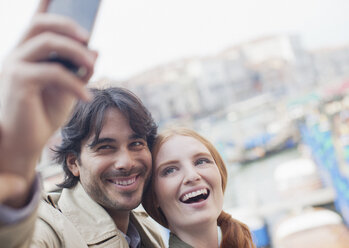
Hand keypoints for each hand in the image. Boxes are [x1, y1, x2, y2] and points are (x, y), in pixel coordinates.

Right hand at [0, 0, 96, 205]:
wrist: (25, 141)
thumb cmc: (44, 113)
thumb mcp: (67, 88)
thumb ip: (79, 69)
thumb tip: (96, 52)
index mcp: (28, 53)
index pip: (36, 22)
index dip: (45, 4)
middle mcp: (17, 54)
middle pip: (41, 24)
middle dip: (68, 25)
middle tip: (88, 37)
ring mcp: (15, 66)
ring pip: (47, 42)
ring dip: (76, 51)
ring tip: (93, 65)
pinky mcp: (19, 81)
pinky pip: (53, 72)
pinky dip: (75, 83)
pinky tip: (87, 97)